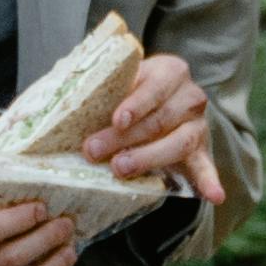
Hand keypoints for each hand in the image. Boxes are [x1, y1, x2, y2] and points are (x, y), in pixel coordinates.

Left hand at [79, 46, 221, 204]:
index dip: (135, 103)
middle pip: (159, 119)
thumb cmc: (127, 94)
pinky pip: (206, 166)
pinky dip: (210, 181)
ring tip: (122, 170)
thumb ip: (96, 88)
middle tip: (95, 151)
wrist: (159, 106)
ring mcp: (198, 125)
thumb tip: (50, 105)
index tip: (117, 119)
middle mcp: (190, 95)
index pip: (153, 87)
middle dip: (125, 138)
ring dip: (149, 158)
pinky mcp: (202, 150)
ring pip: (178, 142)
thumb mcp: (118, 82)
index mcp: (170, 70)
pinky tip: (215, 195)